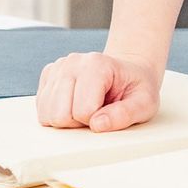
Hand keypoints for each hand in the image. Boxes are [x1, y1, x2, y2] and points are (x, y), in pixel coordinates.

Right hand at [35, 50, 163, 131]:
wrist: (126, 72)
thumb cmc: (135, 87)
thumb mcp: (145, 103)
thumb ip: (126, 114)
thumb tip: (98, 125)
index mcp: (96, 65)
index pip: (83, 112)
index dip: (98, 121)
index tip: (109, 109)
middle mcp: (72, 62)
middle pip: (60, 115)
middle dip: (79, 122)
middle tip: (97, 110)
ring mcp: (57, 68)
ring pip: (47, 115)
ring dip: (67, 119)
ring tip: (87, 107)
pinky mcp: (47, 77)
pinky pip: (42, 110)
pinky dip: (57, 114)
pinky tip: (74, 104)